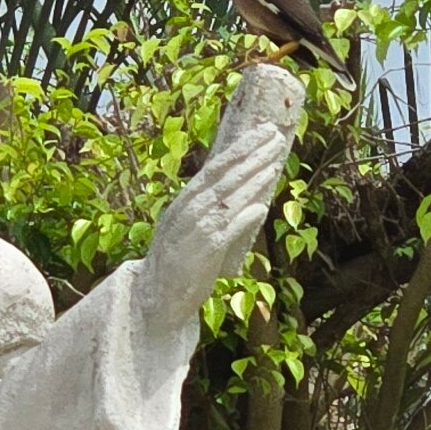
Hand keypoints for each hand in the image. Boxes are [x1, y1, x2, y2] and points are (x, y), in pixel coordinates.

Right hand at [137, 63, 304, 332]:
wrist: (155, 297)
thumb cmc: (178, 262)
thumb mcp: (189, 227)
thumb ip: (213, 210)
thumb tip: (247, 196)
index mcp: (184, 201)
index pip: (215, 167)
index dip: (241, 148)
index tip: (263, 132)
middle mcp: (187, 210)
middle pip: (224, 176)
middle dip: (251, 154)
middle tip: (275, 136)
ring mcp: (194, 230)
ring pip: (227, 199)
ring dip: (253, 180)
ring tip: (274, 163)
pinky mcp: (203, 253)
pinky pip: (226, 231)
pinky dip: (243, 218)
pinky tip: (261, 206)